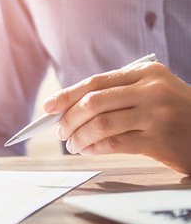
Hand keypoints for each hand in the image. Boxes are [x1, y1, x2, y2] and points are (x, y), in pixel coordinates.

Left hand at [43, 62, 190, 174]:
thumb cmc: (174, 111)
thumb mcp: (152, 90)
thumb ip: (117, 93)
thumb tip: (70, 107)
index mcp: (146, 72)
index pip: (96, 82)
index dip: (67, 95)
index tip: (48, 107)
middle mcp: (151, 90)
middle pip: (94, 102)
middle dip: (69, 119)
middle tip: (60, 131)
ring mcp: (157, 115)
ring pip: (101, 124)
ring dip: (79, 137)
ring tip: (72, 144)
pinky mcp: (159, 140)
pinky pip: (115, 144)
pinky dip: (95, 148)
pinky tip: (88, 151)